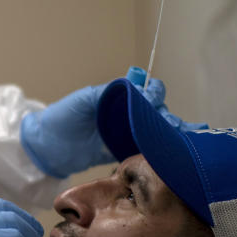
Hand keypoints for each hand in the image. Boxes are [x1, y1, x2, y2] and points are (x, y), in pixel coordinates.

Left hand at [20, 66, 206, 177]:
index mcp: (119, 98)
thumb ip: (107, 91)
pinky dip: (164, 150)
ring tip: (190, 137)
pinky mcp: (125, 152)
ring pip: (157, 131)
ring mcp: (127, 133)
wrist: (46, 149)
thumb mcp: (82, 100)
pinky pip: (148, 149)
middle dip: (168, 118)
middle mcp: (127, 114)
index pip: (146, 92)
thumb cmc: (61, 119)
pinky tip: (182, 152)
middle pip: (157, 113)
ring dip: (174, 133)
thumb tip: (136, 83)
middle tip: (174, 127)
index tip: (154, 103)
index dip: (154, 96)